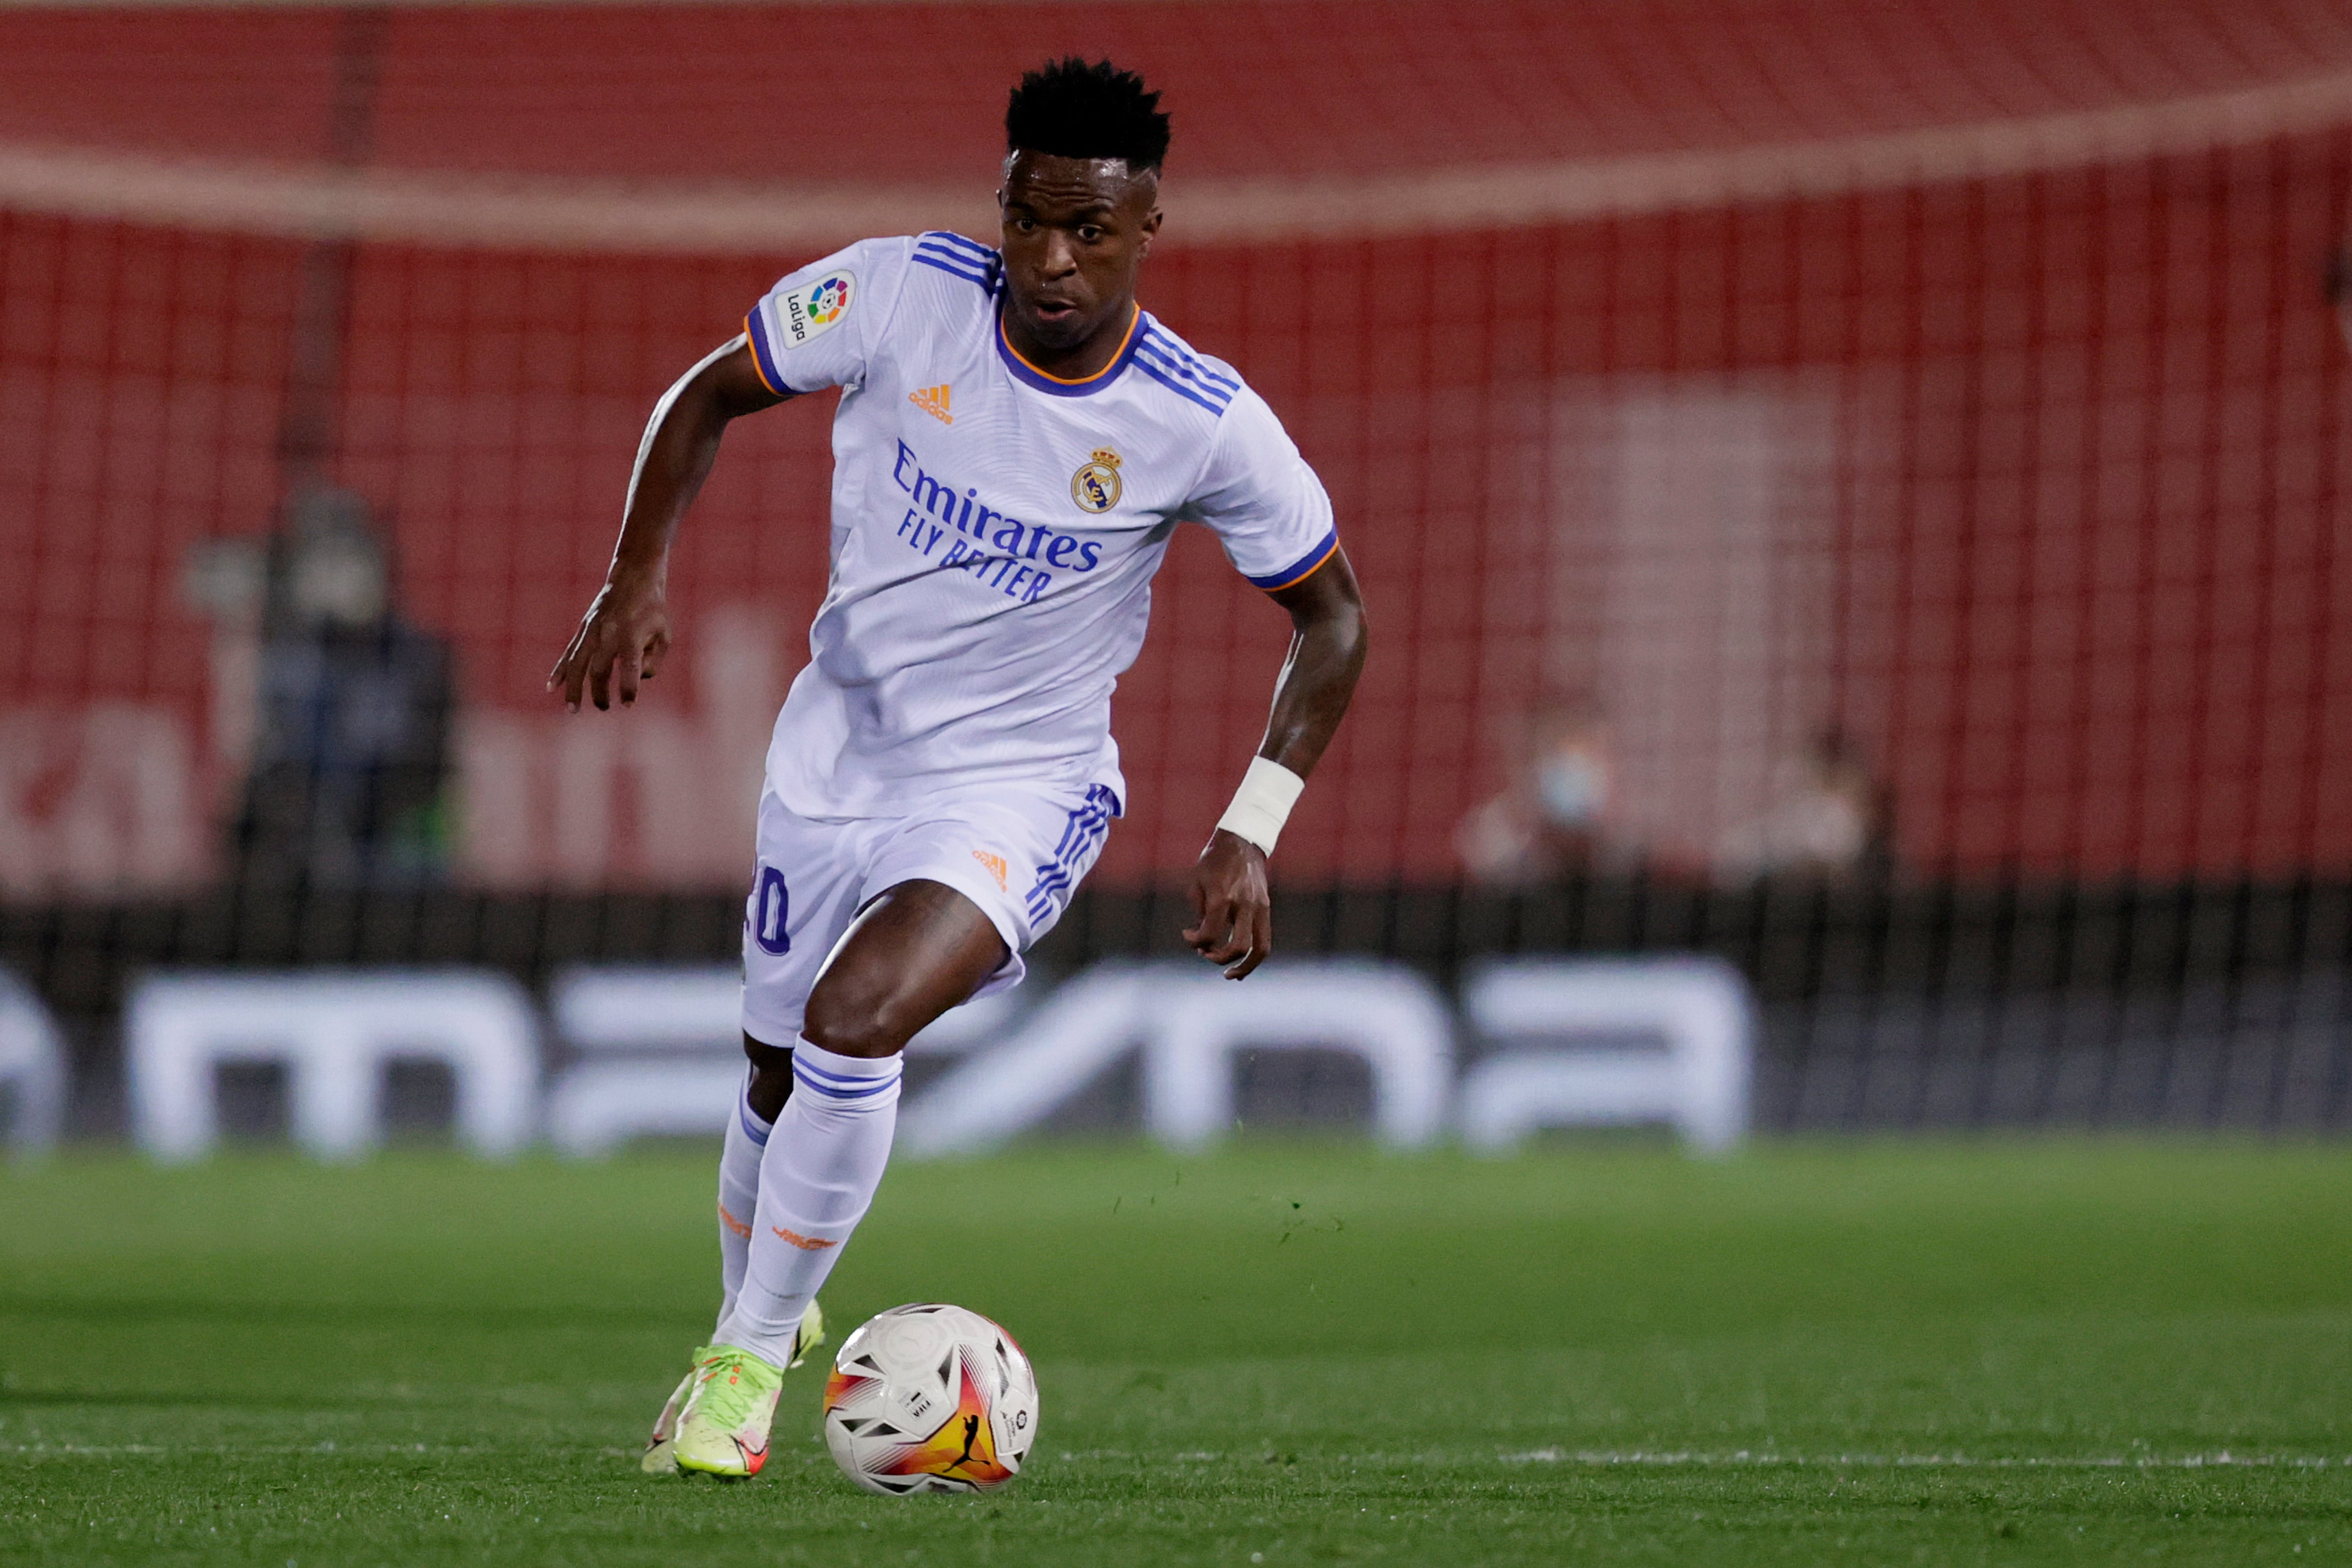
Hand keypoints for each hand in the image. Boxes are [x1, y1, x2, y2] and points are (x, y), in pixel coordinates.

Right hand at [547, 564, 669, 710]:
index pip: (630, 667)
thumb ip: (653, 661)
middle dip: (599, 692)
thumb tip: (636, 678)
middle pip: (599, 670)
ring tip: (571, 710)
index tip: (627, 705)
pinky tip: (551, 687)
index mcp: (631, 635)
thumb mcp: (664, 635)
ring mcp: (592, 630)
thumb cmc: (653, 610)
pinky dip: (560, 671)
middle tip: (605, 707)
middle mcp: (608, 633)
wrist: (634, 578)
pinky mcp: (584, 629)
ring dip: (573, 688)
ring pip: (577, 664)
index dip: (628, 687)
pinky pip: (569, 653)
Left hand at [1183, 828, 1271, 979]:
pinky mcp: (1266, 908)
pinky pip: (1264, 939)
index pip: (1210, 934)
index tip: (1188, 935)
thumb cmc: (1213, 861)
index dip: (1195, 942)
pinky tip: (1242, 963)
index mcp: (1222, 897)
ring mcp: (1259, 907)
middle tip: (1206, 956)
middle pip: (1238, 947)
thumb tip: (1202, 940)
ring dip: (1245, 966)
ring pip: (1260, 949)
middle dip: (1220, 959)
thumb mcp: (1197, 883)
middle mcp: (1243, 905)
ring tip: (1231, 975)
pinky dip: (1254, 955)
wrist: (1242, 841)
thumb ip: (1199, 914)